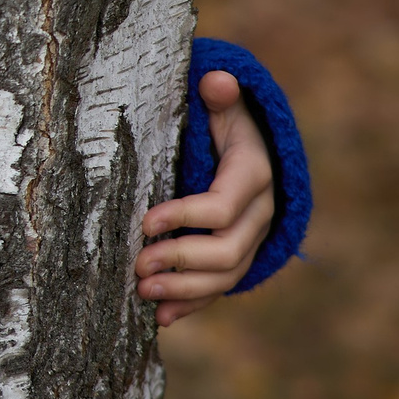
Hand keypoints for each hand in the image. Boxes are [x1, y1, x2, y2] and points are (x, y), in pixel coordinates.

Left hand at [134, 70, 275, 325]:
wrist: (254, 149)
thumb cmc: (226, 122)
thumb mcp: (226, 106)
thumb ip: (221, 98)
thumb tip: (217, 80)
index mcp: (254, 175)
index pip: (222, 207)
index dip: (185, 217)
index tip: (144, 223)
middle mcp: (259, 214)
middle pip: (227, 250)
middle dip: (181, 260)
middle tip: (138, 266)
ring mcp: (252, 240)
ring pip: (226, 277)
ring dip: (185, 290)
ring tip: (143, 293)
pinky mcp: (239, 258)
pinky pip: (221, 289)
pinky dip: (192, 304)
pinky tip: (161, 318)